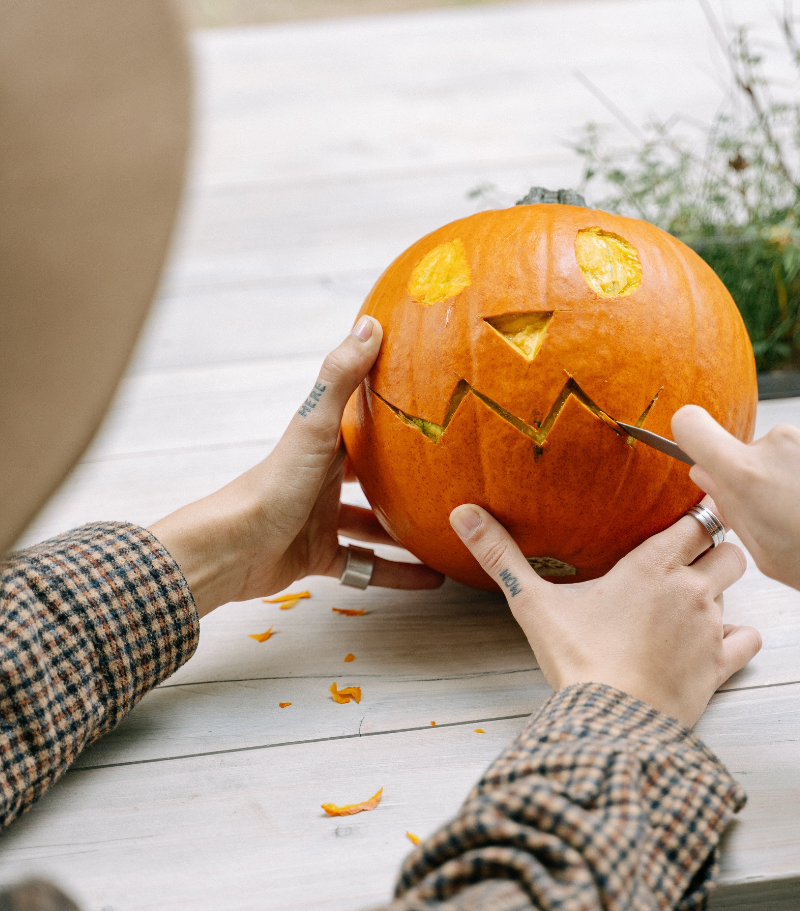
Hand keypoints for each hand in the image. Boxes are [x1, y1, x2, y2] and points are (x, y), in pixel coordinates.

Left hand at [150, 317, 443, 616]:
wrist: (231, 550)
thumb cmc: (272, 485)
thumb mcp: (314, 428)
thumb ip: (340, 378)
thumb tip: (371, 322)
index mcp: (323, 445)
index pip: (361, 423)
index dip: (392, 413)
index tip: (431, 406)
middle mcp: (322, 479)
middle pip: (371, 474)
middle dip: (405, 476)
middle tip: (449, 478)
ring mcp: (320, 519)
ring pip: (372, 522)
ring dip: (405, 529)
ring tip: (448, 531)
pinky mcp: (319, 556)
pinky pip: (366, 566)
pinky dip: (396, 573)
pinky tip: (431, 580)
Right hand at [449, 499, 760, 726]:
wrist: (611, 722)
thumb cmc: (577, 660)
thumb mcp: (532, 603)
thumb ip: (500, 555)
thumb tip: (463, 514)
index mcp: (653, 565)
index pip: (698, 518)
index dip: (697, 513)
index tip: (687, 513)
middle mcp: (692, 589)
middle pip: (729, 548)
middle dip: (716, 549)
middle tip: (689, 559)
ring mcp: (711, 628)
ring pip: (736, 591)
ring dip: (720, 591)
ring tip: (692, 599)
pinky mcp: (719, 667)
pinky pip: (747, 641)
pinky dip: (738, 639)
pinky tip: (717, 642)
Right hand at [671, 405, 799, 617]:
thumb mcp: (763, 549)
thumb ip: (729, 505)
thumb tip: (707, 475)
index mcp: (747, 475)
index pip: (691, 425)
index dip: (690, 435)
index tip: (699, 450)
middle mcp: (778, 443)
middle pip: (748, 448)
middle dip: (760, 474)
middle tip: (785, 513)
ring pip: (788, 449)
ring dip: (798, 472)